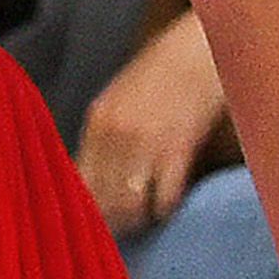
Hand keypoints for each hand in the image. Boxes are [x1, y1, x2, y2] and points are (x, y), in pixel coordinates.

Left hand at [77, 16, 227, 231]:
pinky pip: (164, 199)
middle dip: (111, 223)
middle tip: (123, 231)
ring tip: (146, 220)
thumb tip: (94, 179)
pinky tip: (170, 204)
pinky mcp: (178, 148)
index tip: (92, 226)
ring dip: (138, 221)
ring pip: (128, 206)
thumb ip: (105, 136)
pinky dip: (165, 209)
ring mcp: (145, 142)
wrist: (201, 46)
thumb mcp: (122, 98)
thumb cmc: (165, 72)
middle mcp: (115, 134)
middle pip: (100, 201)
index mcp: (98, 121)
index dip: (84, 211)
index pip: (77, 182)